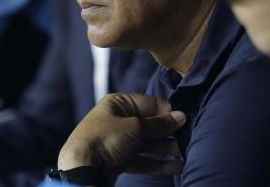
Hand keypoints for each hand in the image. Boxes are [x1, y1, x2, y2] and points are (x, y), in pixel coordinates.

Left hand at [58, 93, 185, 179]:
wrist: (81, 167)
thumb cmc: (106, 138)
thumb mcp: (135, 127)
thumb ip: (159, 124)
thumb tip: (181, 116)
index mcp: (119, 103)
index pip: (149, 103)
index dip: (166, 112)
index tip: (183, 120)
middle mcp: (119, 120)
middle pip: (150, 124)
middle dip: (168, 132)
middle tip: (187, 139)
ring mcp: (119, 141)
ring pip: (148, 143)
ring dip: (166, 148)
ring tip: (185, 153)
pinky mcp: (120, 159)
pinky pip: (143, 159)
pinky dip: (158, 162)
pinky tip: (176, 166)